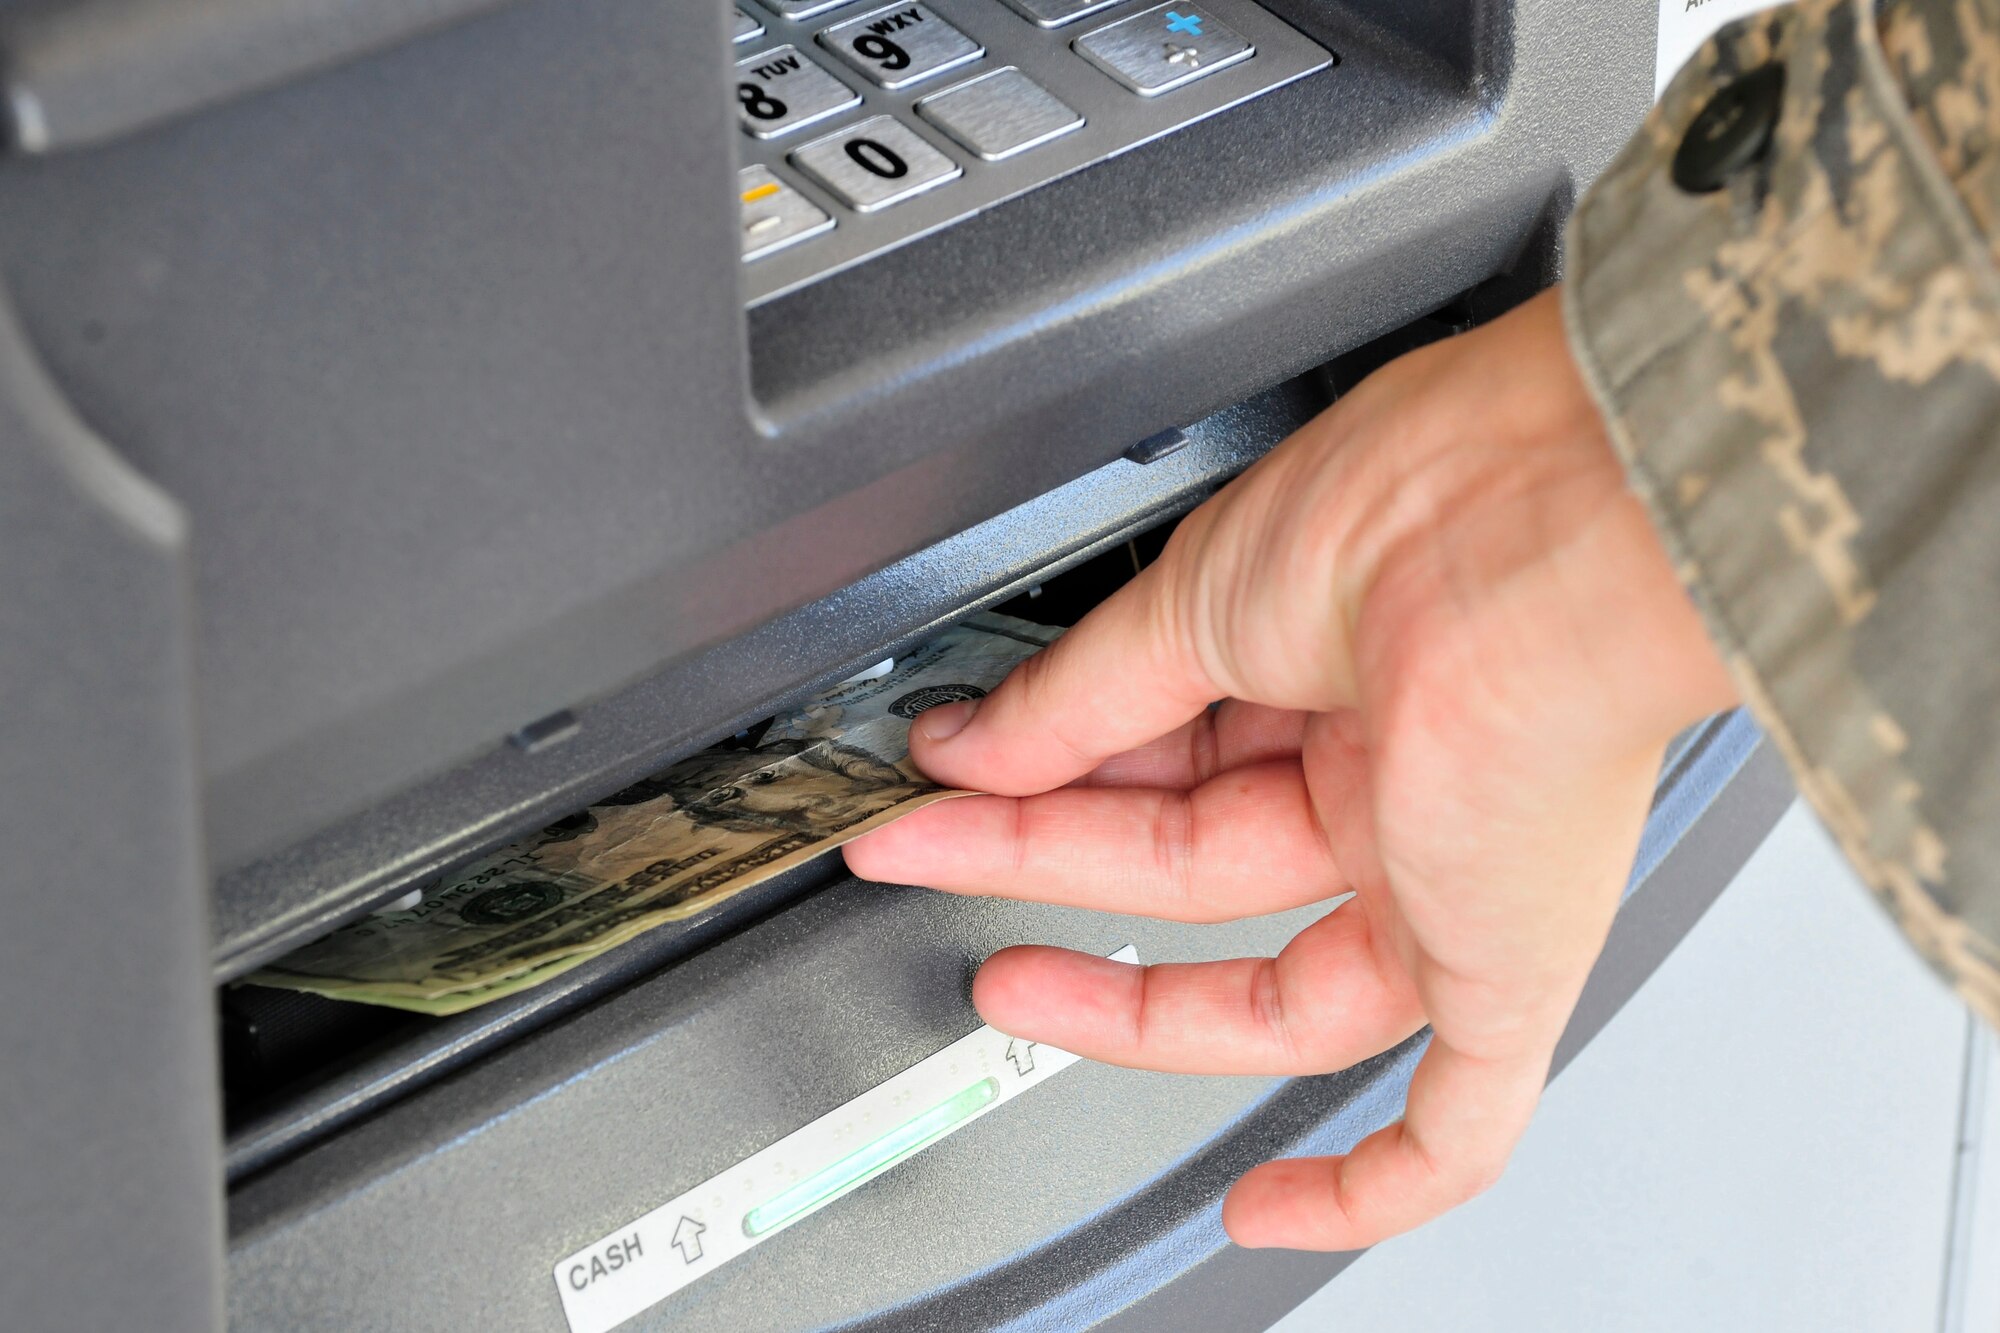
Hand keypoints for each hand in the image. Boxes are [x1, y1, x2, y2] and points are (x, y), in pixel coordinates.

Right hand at [843, 288, 1736, 1249]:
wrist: (1565, 520)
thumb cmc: (1430, 504)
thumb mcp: (1199, 595)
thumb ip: (1080, 696)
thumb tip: (979, 745)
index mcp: (1334, 669)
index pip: (1166, 762)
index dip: (1046, 779)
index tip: (955, 775)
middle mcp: (1398, 778)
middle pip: (1194, 869)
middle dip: (1044, 861)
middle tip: (928, 851)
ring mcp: (1450, 878)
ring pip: (1284, 994)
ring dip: (1133, 1007)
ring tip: (1008, 981)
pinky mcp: (1510, 963)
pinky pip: (1459, 1119)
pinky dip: (1368, 1187)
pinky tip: (1271, 1210)